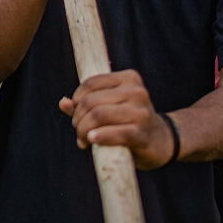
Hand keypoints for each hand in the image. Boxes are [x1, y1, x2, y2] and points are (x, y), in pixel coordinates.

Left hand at [58, 69, 173, 169]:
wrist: (160, 143)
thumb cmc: (128, 122)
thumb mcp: (109, 108)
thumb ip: (85, 104)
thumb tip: (63, 103)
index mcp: (129, 78)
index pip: (91, 84)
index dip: (76, 100)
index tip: (75, 113)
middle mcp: (137, 91)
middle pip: (91, 101)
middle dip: (78, 119)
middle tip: (78, 131)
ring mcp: (142, 112)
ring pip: (98, 115)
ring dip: (83, 130)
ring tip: (83, 140)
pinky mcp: (142, 133)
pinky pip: (115, 133)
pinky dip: (99, 136)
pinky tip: (91, 140)